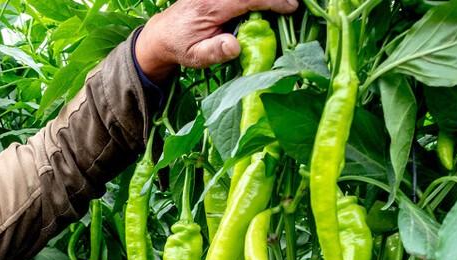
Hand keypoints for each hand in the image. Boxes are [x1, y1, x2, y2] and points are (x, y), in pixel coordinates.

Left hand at [135, 0, 299, 80]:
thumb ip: (215, 51)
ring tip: (285, 4)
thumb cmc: (181, 47)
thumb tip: (236, 46)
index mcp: (210, 6)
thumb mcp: (195, 57)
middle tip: (293, 4)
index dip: (271, 1)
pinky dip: (256, 0)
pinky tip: (270, 5)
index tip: (290, 7)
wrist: (163, 33)